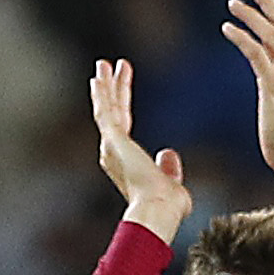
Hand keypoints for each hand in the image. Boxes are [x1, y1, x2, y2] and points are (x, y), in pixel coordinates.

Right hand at [90, 58, 191, 243]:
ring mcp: (111, 147)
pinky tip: (101, 75)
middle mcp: (114, 155)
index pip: (123, 126)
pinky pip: (106, 109)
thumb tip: (167, 152)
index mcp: (126, 164)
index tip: (123, 88)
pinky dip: (103, 91)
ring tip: (103, 64)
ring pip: (106, 109)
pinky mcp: (113, 139)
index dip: (122, 105)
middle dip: (111, 90)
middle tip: (108, 68)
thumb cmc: (167, 206)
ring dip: (104, 86)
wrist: (158, 210)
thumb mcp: (172, 183)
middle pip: (112, 114)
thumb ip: (169, 168)